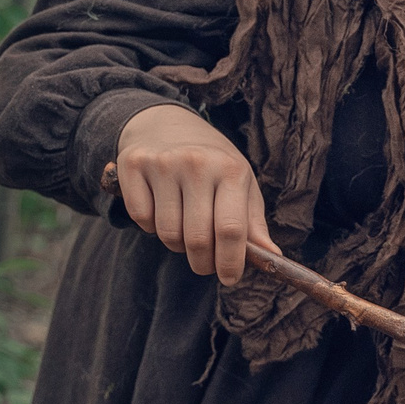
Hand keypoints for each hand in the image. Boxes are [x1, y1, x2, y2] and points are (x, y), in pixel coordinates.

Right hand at [114, 103, 276, 285]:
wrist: (169, 125)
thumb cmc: (213, 164)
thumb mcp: (241, 185)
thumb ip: (253, 223)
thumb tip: (272, 257)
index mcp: (231, 170)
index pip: (231, 229)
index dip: (230, 262)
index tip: (229, 278)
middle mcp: (197, 163)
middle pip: (198, 238)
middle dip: (203, 263)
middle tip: (205, 264)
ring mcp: (163, 163)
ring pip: (168, 234)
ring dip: (177, 245)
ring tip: (184, 230)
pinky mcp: (132, 164)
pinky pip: (141, 219)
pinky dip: (151, 226)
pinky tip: (161, 210)